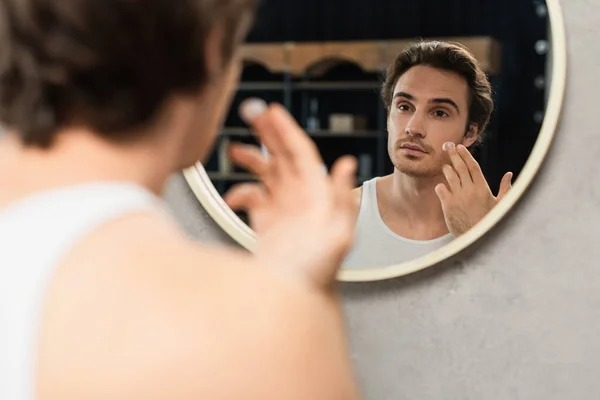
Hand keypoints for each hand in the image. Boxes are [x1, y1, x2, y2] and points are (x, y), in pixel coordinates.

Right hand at [223, 99, 357, 289]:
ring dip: (252, 158)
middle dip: (269, 134)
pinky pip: (252, 198)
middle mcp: (300, 197)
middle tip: (251, 113)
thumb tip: (346, 164)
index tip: (272, 111)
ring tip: (235, 150)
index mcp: (315, 195)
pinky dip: (240, 193)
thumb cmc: (317, 272)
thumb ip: (341, 199)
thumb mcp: (336, 237)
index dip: (286, 131)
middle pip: (284, 156)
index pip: (301, 153)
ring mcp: (283, 209)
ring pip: (267, 172)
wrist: (293, 298)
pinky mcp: (267, 223)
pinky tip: (234, 200)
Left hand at [434, 142, 511, 236]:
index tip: (460, 147)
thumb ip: (505, 188)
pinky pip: (441, 189)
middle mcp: (470, 190)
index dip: (465, 155)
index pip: (473, 166)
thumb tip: (509, 174)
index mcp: (483, 188)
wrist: (477, 237)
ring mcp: (458, 197)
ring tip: (445, 165)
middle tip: (447, 146)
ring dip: (446, 169)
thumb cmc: (490, 221)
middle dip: (453, 155)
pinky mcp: (448, 205)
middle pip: (460, 168)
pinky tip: (441, 185)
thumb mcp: (501, 204)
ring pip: (450, 177)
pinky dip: (440, 185)